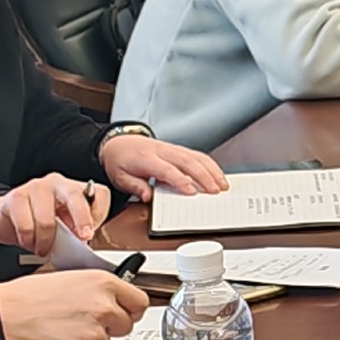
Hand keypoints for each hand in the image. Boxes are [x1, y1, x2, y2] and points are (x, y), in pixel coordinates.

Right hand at [0, 173, 109, 255]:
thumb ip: (77, 231)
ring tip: (43, 248)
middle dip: (81, 219)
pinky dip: (28, 240)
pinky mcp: (15, 197)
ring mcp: (34, 187)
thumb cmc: (39, 223)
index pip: (97, 193)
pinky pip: (25, 225)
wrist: (5, 218)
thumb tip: (87, 247)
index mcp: (74, 189)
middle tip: (82, 239)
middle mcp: (56, 183)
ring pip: (46, 219)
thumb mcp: (64, 226)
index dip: (99, 212)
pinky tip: (28, 242)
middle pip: (74, 195)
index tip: (93, 233)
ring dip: (45, 241)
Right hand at [0, 268, 143, 339]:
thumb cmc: (29, 297)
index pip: (140, 302)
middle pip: (126, 326)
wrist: (4, 317)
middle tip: (83, 322)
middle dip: (109, 327)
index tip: (123, 312)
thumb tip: (114, 299)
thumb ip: (98, 290)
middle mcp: (104, 308)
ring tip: (64, 330)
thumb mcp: (71, 278)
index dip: (129, 309)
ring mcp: (94, 334)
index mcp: (104, 284)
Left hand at [101, 131, 226, 200]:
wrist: (117, 142)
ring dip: (211, 170)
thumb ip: (135, 186)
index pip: (167, 170)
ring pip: (196, 157)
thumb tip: (148, 196)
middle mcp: (162, 151)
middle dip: (204, 177)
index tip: (192, 192)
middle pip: (187, 162)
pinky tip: (217, 174)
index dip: (180, 180)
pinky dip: (209, 164)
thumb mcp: (120, 177)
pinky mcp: (177, 149)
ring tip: (222, 185)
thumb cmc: (120, 161)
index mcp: (146, 158)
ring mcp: (171, 149)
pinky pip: (197, 155)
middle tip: (214, 191)